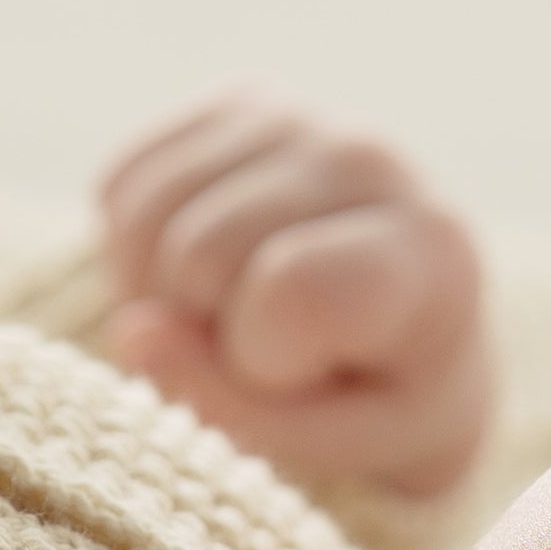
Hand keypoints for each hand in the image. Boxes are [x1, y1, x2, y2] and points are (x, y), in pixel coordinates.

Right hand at [94, 89, 493, 503]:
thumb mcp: (336, 445)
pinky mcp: (237, 103)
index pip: (290, 288)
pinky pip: (123, 181)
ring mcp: (300, 118)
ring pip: (146, 213)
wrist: (407, 326)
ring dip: (159, 291)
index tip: (306, 381)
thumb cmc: (379, 398)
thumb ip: (233, 410)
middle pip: (201, 250)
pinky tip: (205, 270)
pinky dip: (136, 249)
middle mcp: (369, 159)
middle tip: (258, 351)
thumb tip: (134, 330)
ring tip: (229, 314)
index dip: (259, 359)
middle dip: (204, 327)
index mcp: (427, 250)